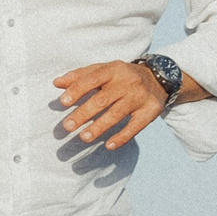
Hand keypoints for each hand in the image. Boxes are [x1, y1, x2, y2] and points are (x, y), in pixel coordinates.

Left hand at [52, 60, 172, 151]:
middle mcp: (128, 82)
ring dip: (99, 127)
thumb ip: (80, 76)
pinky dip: (122, 137)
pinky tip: (109, 146)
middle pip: (102, 99)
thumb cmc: (122, 76)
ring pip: (117, 114)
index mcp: (113, 69)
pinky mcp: (151, 110)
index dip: (77, 90)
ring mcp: (140, 96)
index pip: (92, 79)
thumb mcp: (104, 70)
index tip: (63, 102)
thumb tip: (56, 83)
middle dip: (83, 113)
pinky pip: (136, 126)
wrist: (159, 77)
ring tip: (83, 137)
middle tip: (67, 126)